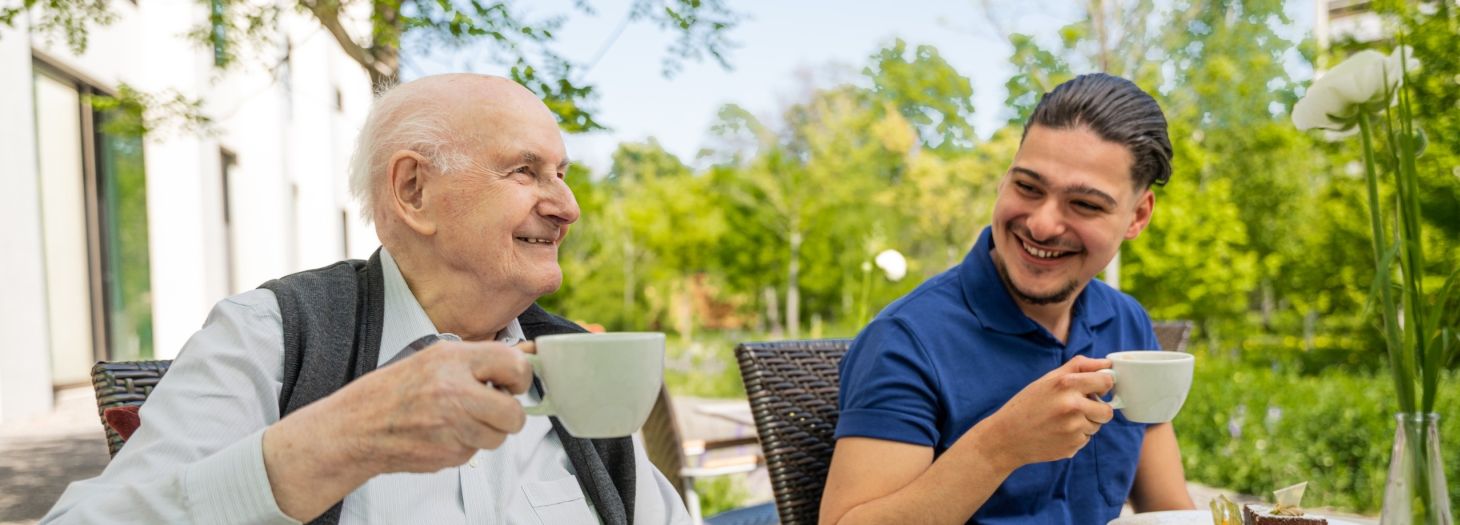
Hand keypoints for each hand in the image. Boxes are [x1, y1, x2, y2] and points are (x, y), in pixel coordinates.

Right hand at [262, 339, 534, 519]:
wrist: (358, 426)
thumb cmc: (394, 390)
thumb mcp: (435, 357)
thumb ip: (479, 359)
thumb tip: (525, 357)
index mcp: (453, 360)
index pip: (515, 365)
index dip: (521, 376)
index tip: (515, 381)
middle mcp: (455, 392)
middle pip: (514, 412)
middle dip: (509, 414)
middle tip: (495, 407)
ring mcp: (452, 427)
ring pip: (498, 437)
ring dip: (487, 432)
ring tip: (461, 419)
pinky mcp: (448, 454)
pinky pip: (476, 452)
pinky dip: (465, 445)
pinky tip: (443, 433)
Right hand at [970, 355, 1114, 468]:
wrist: (1006, 437)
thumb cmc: (1027, 405)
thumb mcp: (1047, 380)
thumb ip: (1078, 367)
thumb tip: (1106, 363)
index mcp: (1066, 384)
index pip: (1106, 381)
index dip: (1103, 385)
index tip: (1096, 388)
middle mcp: (1072, 406)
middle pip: (1107, 410)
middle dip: (1097, 409)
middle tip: (1077, 408)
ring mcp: (1073, 429)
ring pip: (1096, 426)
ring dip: (1085, 423)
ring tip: (1061, 421)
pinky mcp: (1072, 446)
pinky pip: (1085, 439)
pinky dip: (1076, 436)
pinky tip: (1057, 433)